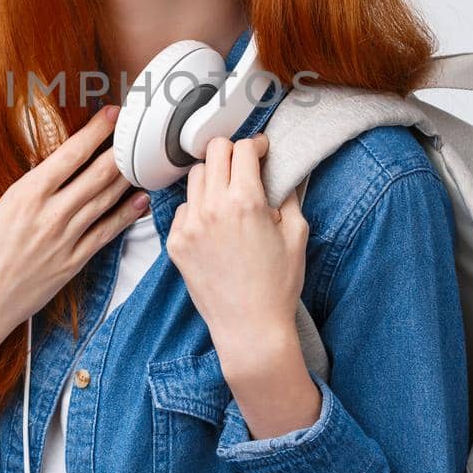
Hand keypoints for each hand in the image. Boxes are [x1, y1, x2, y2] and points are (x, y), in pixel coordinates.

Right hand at [0, 104, 150, 361]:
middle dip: (119, 149)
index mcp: (24, 196)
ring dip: (127, 178)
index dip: (95, 132)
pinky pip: (106, 235)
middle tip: (135, 131)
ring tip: (142, 159)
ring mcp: (65, 241)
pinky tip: (140, 201)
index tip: (111, 115)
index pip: (69, 155)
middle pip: (97, 175)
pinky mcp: (72, 264)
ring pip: (106, 201)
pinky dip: (126, 216)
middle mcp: (51, 215)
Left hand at [166, 133, 308, 359]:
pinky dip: (198, 207)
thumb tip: (281, 173)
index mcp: (246, 201)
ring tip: (228, 195)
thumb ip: (288, 195)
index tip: (261, 150)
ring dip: (212, 177)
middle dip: (231, 152)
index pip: (242, 148)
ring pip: (194, 177)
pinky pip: (183, 208)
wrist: (250, 327)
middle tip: (244, 165)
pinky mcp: (175, 242)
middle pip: (213, 152)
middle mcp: (213, 207)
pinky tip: (214, 223)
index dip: (256, 145)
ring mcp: (189, 225)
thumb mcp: (296, 234)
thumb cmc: (278, 284)